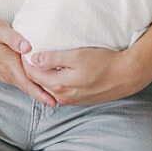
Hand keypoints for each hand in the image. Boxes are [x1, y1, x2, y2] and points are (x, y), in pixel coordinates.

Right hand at [0, 15, 56, 105]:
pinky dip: (29, 83)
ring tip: (53, 93)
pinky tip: (37, 80)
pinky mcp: (0, 68)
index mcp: (9, 65)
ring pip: (23, 84)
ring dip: (37, 90)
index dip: (42, 94)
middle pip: (28, 87)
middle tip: (61, 101)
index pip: (28, 84)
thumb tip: (29, 48)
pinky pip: (18, 79)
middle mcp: (6, 72)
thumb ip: (15, 39)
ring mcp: (2, 72)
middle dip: (43, 95)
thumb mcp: (0, 30)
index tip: (54, 102)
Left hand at [22, 46, 149, 105]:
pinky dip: (57, 82)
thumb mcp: (77, 56)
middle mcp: (62, 96)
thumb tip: (33, 59)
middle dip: (33, 70)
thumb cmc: (103, 63)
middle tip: (32, 54)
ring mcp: (71, 100)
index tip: (26, 50)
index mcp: (59, 85)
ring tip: (45, 62)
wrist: (126, 75)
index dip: (27, 62)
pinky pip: (62, 91)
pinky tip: (62, 72)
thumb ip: (53, 59)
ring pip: (50, 88)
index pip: (33, 75)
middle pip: (39, 83)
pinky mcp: (80, 100)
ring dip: (45, 76)